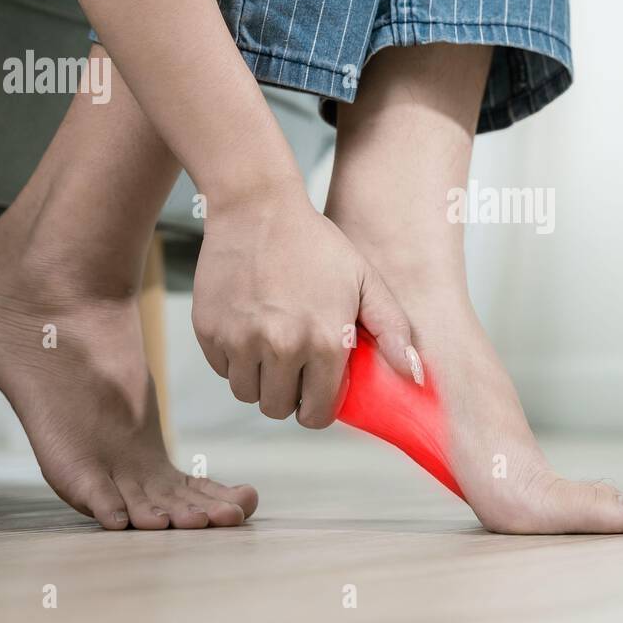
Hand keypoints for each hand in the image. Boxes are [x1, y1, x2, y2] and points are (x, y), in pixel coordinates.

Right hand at [192, 184, 421, 427]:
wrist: (257, 208)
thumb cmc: (315, 243)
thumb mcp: (365, 280)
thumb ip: (393, 330)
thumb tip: (413, 374)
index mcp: (325, 342)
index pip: (317, 413)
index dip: (319, 406)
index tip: (317, 390)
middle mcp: (281, 347)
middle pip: (278, 408)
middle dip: (289, 395)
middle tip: (295, 366)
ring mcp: (240, 341)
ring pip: (247, 394)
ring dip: (260, 380)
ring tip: (272, 347)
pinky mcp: (209, 331)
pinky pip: (222, 369)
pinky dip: (234, 359)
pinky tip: (249, 329)